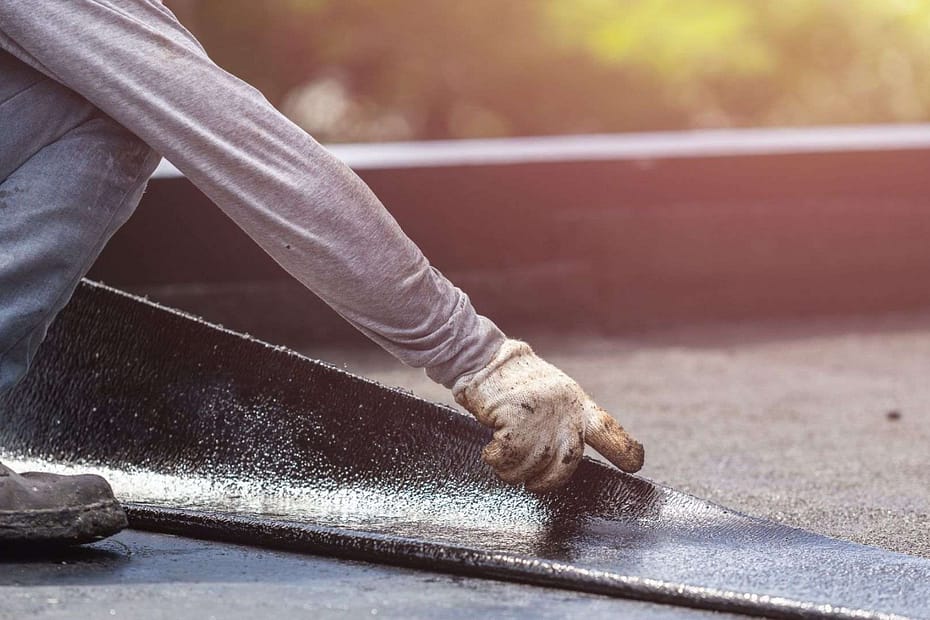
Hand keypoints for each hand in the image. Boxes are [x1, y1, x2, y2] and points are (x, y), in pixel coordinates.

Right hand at [452, 339, 643, 491]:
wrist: (485, 359)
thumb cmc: (514, 385)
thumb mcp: (551, 397)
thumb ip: (563, 422)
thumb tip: (563, 459)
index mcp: (577, 404)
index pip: (607, 429)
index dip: (623, 449)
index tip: (634, 464)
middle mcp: (564, 410)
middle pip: (568, 463)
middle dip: (548, 481)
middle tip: (532, 484)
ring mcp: (541, 414)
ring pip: (532, 465)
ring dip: (513, 471)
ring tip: (501, 459)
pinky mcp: (515, 418)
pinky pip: (507, 458)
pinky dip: (495, 460)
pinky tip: (490, 451)